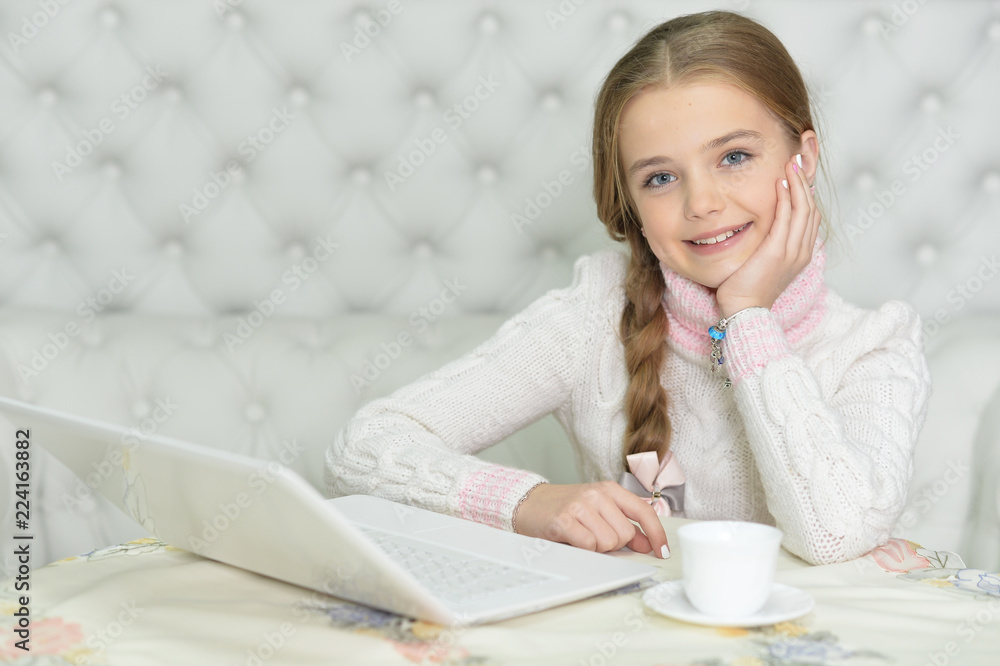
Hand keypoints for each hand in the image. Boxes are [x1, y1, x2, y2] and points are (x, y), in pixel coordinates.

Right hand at [513, 481, 669, 557]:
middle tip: (594, 535)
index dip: (656, 533)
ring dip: (596, 547)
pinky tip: (571, 539)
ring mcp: (580, 505)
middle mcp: (596, 494)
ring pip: (608, 542)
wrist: (528, 504)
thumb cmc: (565, 509)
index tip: (662, 550)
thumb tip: (646, 543)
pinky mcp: (564, 520)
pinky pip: (588, 546)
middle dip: (613, 543)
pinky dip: (582, 549)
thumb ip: (623, 525)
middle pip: (625, 534)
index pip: (643, 511)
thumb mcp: (598, 511)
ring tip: (581, 536)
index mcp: (609, 489)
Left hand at [714, 153, 820, 318]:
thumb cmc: (747, 290)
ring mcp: (792, 252)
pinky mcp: (778, 252)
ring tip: (792, 163)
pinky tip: (781, 183)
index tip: (798, 172)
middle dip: (806, 181)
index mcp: (800, 254)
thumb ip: (768, 246)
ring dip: (798, 184)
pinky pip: (787, 219)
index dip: (806, 192)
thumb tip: (762, 231)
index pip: (810, 216)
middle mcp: (801, 251)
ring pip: (803, 209)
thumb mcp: (762, 264)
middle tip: (798, 158)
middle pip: (811, 208)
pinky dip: (786, 198)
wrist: (745, 312)